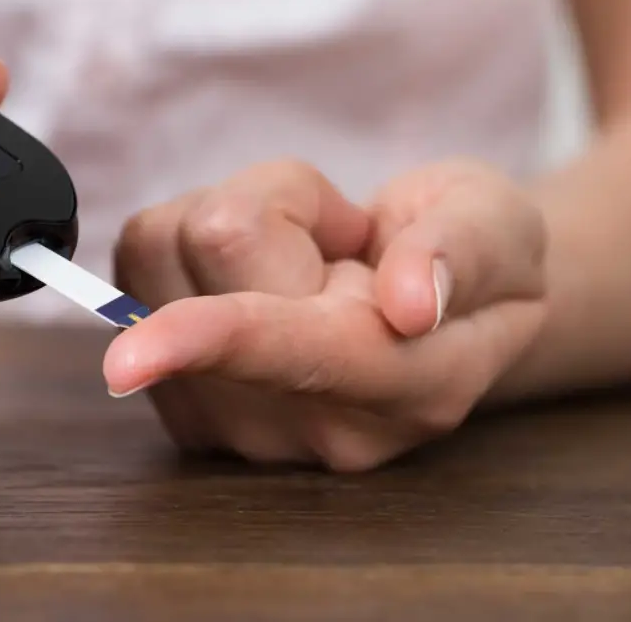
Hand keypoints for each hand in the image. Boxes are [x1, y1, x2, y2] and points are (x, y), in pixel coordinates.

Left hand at [107, 159, 547, 471]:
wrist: (440, 307)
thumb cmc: (473, 255)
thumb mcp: (500, 226)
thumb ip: (461, 254)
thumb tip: (411, 304)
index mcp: (410, 386)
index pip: (296, 353)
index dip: (213, 339)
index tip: (130, 357)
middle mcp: (314, 424)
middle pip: (215, 248)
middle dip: (282, 204)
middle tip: (345, 237)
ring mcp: (239, 426)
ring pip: (160, 251)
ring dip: (231, 220)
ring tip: (305, 254)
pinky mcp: (181, 402)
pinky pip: (134, 268)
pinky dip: (190, 247)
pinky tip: (257, 275)